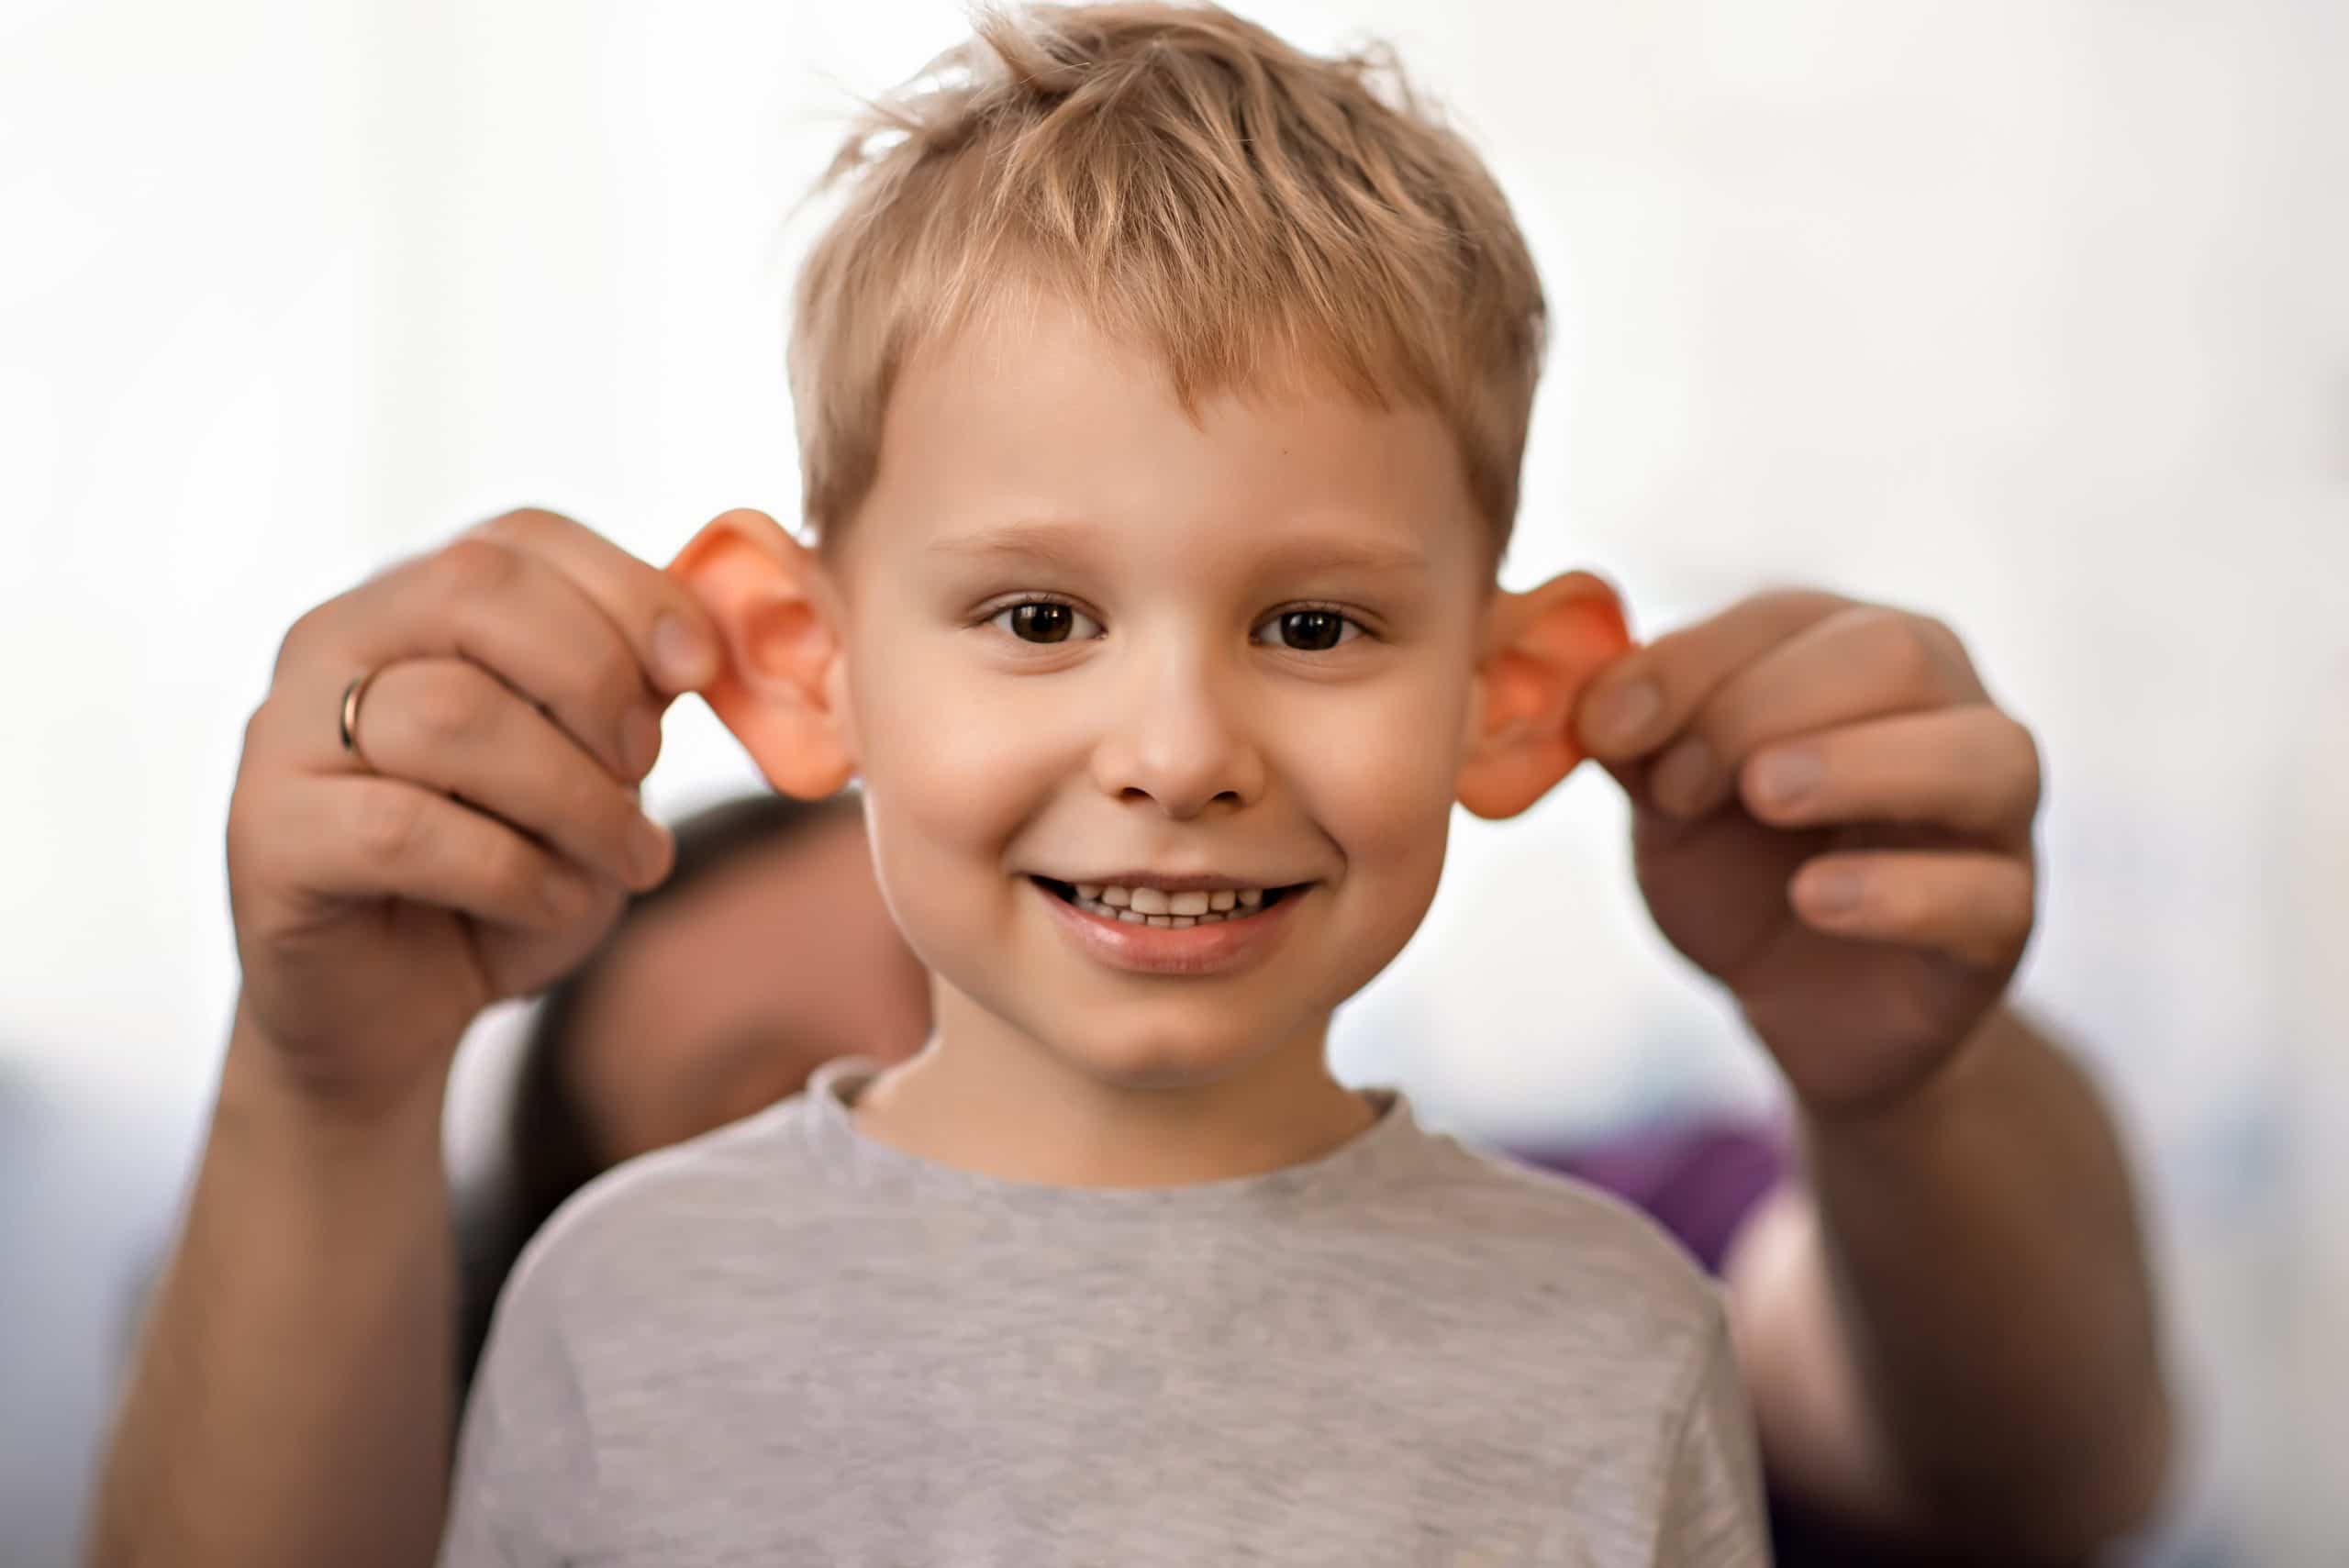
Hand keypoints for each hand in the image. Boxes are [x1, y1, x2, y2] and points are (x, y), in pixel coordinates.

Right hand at [224, 507, 720, 1109]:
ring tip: (629, 858)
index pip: (522, 538)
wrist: (397, 1011)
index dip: (629, 590)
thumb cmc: (507, 874)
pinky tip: (552, 901)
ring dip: (576, 798)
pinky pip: (404, 829)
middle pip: (475, 591)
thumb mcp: (596, 772)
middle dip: (596, 679)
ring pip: (450, 714)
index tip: (700, 671)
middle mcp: (335, 641)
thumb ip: (637, 692)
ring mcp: (286, 733)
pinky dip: (512, 872)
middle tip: (643, 767)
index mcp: (416, 600)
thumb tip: (708, 640)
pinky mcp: (267, 835)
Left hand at [1574, 590, 2039, 1116]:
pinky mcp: (2005, 918)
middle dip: (1768, 706)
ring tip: (1765, 797)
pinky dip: (1896, 890)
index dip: (1691, 664)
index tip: (1608, 732)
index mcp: (1853, 652)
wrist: (1794, 1004)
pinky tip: (1813, 899)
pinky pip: (1987, 891)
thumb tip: (1593, 693)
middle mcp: (1947, 710)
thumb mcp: (1667, 798)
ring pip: (1985, 754)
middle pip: (1900, 652)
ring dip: (1861, 766)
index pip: (1788, 616)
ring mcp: (1993, 816)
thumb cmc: (1737, 869)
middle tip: (1679, 788)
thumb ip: (1637, 737)